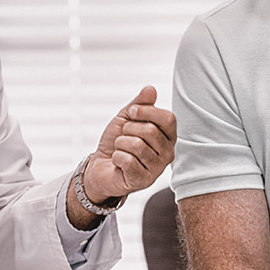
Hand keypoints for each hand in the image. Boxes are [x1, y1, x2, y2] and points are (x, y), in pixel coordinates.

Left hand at [81, 86, 175, 203]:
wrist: (101, 165)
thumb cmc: (117, 142)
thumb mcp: (127, 118)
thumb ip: (140, 104)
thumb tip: (151, 89)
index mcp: (168, 137)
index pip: (168, 118)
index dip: (146, 111)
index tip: (131, 113)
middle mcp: (167, 153)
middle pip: (150, 131)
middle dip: (128, 130)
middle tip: (124, 137)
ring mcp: (156, 169)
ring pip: (137, 145)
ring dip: (121, 144)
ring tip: (121, 150)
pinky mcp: (143, 180)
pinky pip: (128, 160)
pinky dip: (117, 157)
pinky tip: (119, 163)